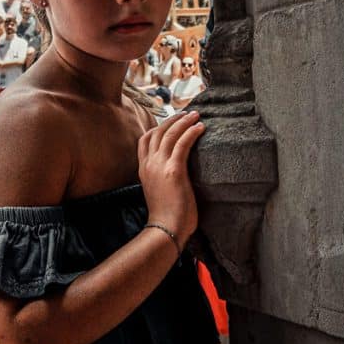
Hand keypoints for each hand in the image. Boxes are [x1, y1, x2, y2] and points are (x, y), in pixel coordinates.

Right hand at [137, 110, 205, 248]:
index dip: (158, 127)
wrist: (165, 229)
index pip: (145, 140)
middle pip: (158, 132)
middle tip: (187, 113)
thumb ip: (160, 178)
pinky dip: (191, 132)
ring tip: (196, 115)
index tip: (171, 121)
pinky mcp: (173, 170)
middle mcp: (148, 164)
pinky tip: (200, 128)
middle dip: (173, 119)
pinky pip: (182, 144)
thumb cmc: (166, 216)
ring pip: (170, 134)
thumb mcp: (157, 191)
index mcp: (143, 169)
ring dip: (184, 121)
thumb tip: (173, 173)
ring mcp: (159, 166)